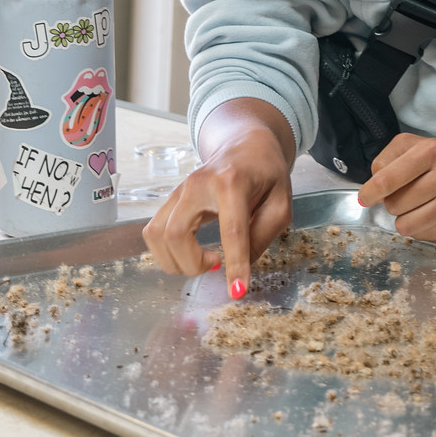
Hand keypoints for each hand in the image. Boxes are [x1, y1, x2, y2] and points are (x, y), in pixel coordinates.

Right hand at [143, 99, 294, 296]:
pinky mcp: (170, 199)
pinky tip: (191, 252)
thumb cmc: (266, 173)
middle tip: (216, 265)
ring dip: (175, 261)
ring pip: (156, 235)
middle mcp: (198, 184)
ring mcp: (179, 190)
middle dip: (191, 264)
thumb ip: (264, 234)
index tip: (237, 291)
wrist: (245, 145)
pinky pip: (154, 232)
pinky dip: (168, 252)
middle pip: (175, 233)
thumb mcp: (280, 202)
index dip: (235, 263)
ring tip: (205, 260)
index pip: (231, 230)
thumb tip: (242, 266)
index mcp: (232, 182)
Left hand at [357, 132, 435, 239]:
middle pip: (393, 205)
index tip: (364, 198)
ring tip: (419, 203)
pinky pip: (420, 235)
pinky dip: (419, 226)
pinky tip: (431, 211)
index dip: (369, 192)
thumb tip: (372, 190)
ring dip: (405, 216)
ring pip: (404, 225)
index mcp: (432, 150)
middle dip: (393, 201)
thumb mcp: (414, 144)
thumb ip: (386, 160)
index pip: (386, 180)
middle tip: (408, 191)